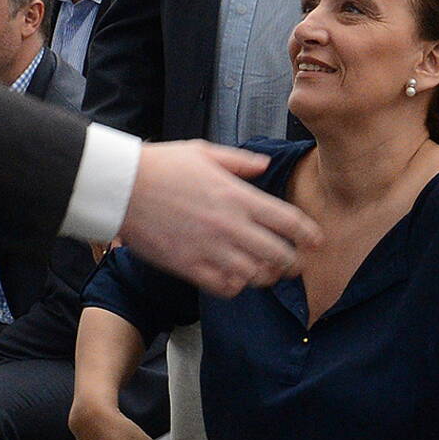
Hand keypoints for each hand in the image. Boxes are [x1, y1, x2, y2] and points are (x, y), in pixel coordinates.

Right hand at [120, 142, 318, 298]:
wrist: (122, 187)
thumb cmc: (161, 165)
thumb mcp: (205, 152)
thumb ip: (240, 161)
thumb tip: (263, 164)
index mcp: (238, 196)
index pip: (288, 221)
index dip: (309, 235)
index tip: (316, 242)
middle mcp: (230, 225)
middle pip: (279, 256)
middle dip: (293, 263)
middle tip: (295, 265)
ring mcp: (211, 248)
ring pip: (255, 276)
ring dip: (264, 277)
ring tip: (265, 274)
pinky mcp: (189, 266)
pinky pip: (225, 287)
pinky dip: (235, 286)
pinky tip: (234, 279)